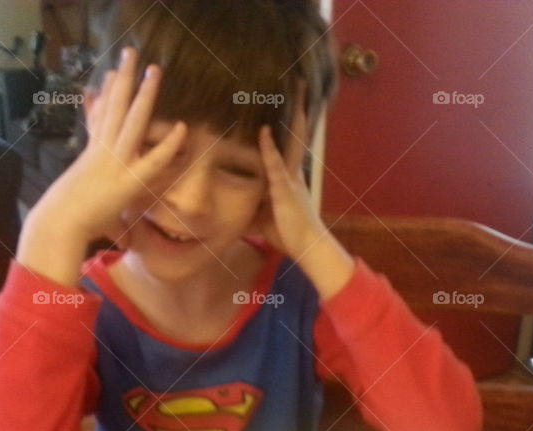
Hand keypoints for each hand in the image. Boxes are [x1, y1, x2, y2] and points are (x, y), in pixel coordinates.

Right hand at [17, 46, 186, 285]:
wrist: (59, 223)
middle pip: (113, 106)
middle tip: (131, 53)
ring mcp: (115, 161)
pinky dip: (168, 146)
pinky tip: (183, 129)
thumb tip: (118, 233)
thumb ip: (97, 200)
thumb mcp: (82, 202)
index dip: (105, 95)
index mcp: (91, 154)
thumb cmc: (69, 220)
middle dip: (123, 79)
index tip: (111, 75)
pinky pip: (153, 160)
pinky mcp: (127, 179)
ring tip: (154, 69)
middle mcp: (102, 151)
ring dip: (144, 93)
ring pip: (132, 120)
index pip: (99, 118)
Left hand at [252, 88, 328, 261]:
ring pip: (288, 140)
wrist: (307, 247)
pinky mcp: (285, 190)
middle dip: (297, 106)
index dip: (289, 118)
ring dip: (289, 116)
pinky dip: (268, 147)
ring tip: (290, 91)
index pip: (287, 139)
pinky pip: (275, 165)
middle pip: (294, 131)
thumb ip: (248, 201)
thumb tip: (225, 202)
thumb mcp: (261, 213)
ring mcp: (290, 178)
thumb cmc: (286, 232)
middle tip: (297, 81)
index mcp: (287, 174)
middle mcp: (291, 170)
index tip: (287, 96)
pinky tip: (264, 130)